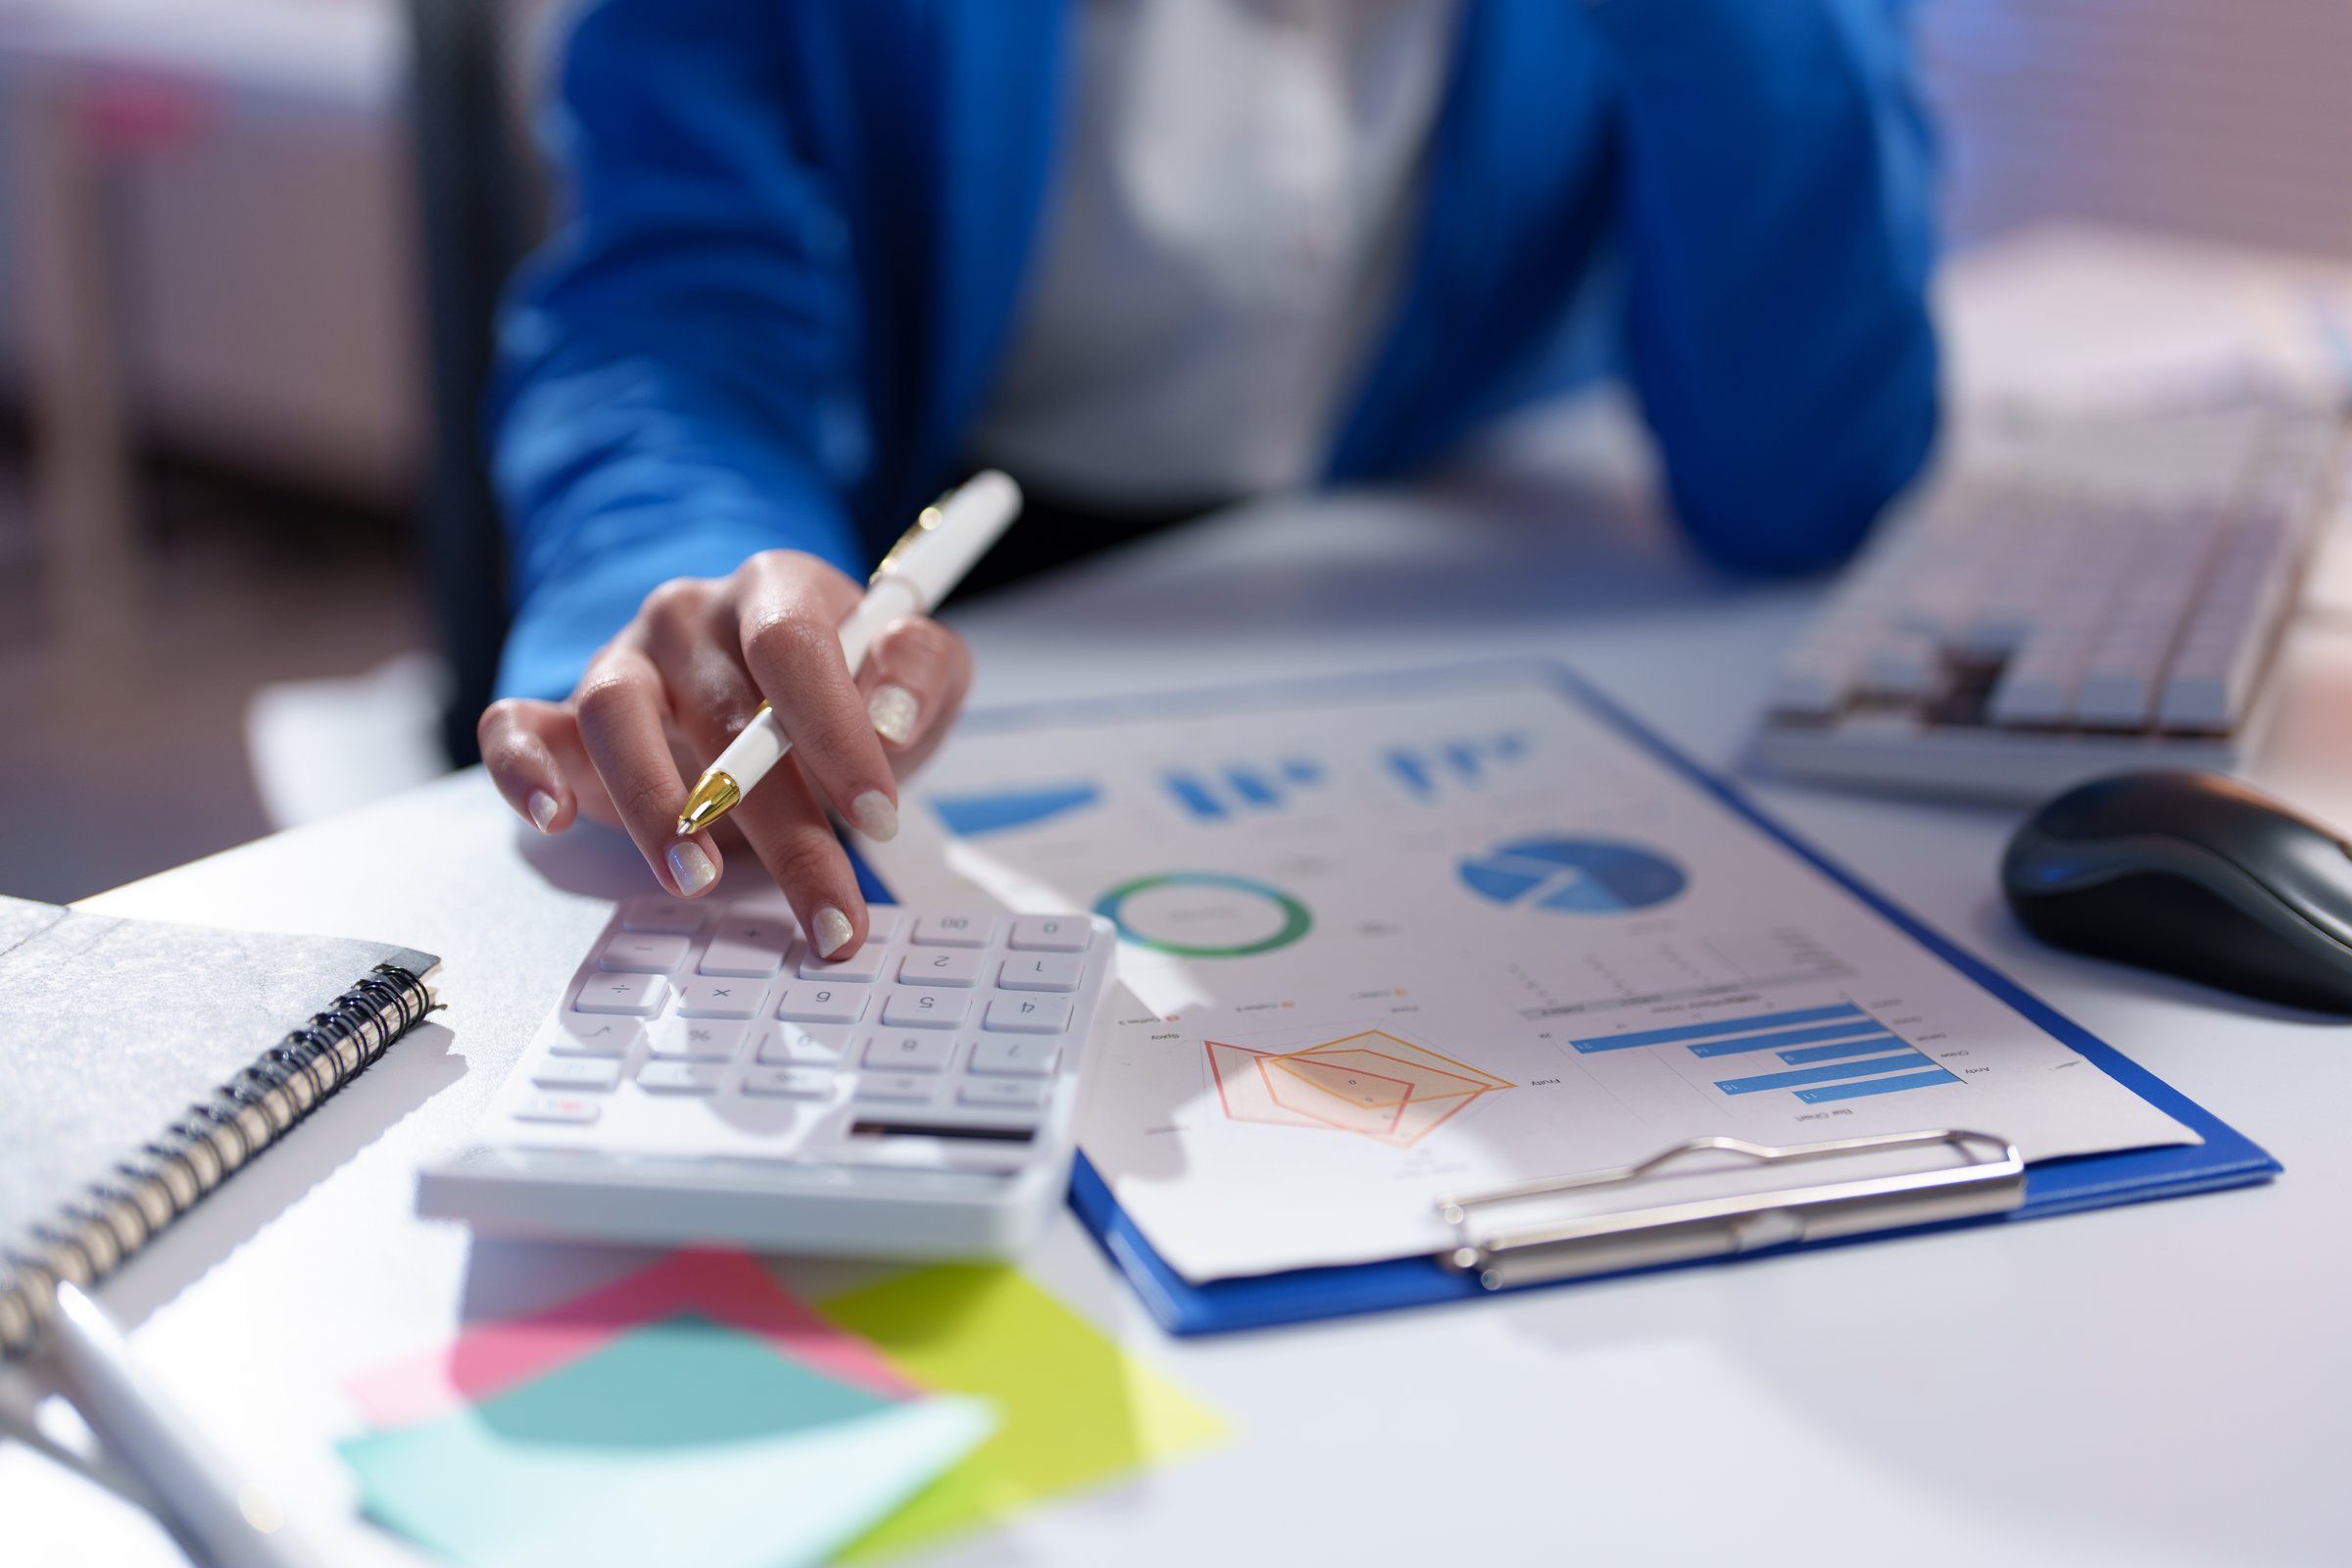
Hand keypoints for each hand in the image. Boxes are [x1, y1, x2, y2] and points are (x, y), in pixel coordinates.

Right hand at [478, 551, 972, 957]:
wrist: (780, 698)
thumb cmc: (849, 690)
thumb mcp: (916, 675)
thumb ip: (922, 674)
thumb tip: (893, 715)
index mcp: (776, 589)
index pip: (793, 644)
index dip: (835, 732)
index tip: (877, 814)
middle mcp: (689, 617)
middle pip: (723, 711)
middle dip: (784, 829)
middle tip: (827, 910)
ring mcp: (622, 661)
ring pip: (614, 715)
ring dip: (656, 804)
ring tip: (701, 877)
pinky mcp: (565, 716)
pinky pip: (517, 727)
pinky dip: (523, 768)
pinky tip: (554, 816)